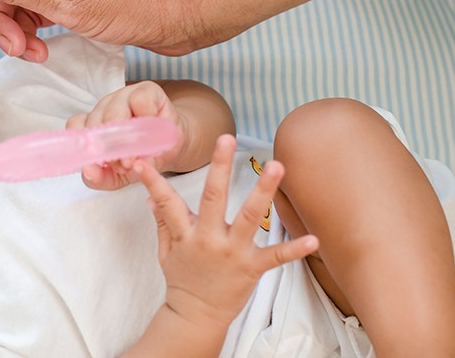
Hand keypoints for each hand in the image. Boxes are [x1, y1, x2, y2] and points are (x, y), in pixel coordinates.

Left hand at [66, 81, 185, 189]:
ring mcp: (123, 96)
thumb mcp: (118, 176)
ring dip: (126, 137)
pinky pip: (139, 100)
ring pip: (114, 112)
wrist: (172, 148)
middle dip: (109, 148)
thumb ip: (99, 177)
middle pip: (96, 122)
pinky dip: (146, 117)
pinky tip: (153, 129)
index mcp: (93, 124)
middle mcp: (104, 107)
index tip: (100, 163)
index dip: (86, 145)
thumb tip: (88, 171)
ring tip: (138, 153)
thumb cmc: (142, 158)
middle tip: (125, 165)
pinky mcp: (146, 90)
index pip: (77, 127)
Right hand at [135, 135, 317, 324]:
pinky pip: (276, 257)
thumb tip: (151, 197)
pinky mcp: (252, 267)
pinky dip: (295, 249)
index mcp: (186, 234)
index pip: (167, 202)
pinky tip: (313, 239)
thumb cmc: (183, 280)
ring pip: (249, 216)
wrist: (196, 315)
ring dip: (263, 190)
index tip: (141, 162)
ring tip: (277, 166)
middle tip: (226, 139)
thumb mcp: (166, 251)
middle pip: (213, 198)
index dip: (153, 182)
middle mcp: (209, 239)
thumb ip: (163, 222)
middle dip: (219, 166)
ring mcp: (232, 252)